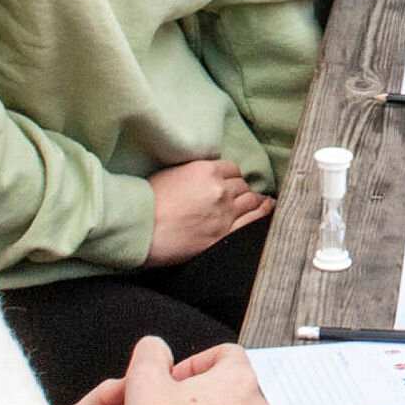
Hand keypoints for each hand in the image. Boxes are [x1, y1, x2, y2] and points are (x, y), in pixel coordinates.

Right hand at [146, 158, 270, 267]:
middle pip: (242, 185)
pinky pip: (253, 220)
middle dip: (240, 190)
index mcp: (206, 171)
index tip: (229, 182)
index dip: (231, 176)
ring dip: (253, 200)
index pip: (232, 169)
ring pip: (250, 200)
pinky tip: (266, 209)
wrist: (138, 230)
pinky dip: (262, 213)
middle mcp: (220, 190)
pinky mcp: (223, 235)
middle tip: (239, 195)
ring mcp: (224, 213)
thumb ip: (195, 173)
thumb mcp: (170, 174)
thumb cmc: (146, 202)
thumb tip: (208, 176)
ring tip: (259, 201)